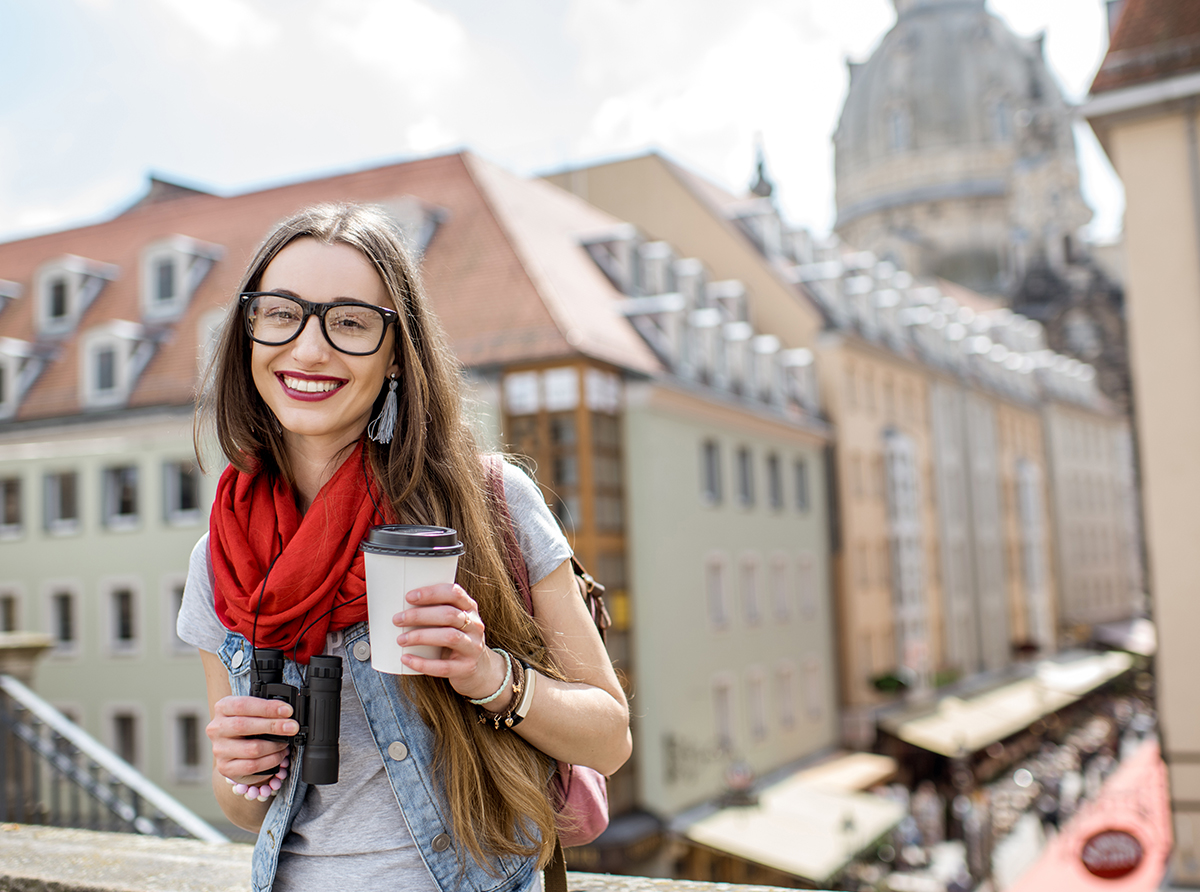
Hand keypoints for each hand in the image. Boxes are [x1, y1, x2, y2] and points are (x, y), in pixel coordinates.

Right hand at [206, 695, 296, 782]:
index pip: (243, 705)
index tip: (287, 710)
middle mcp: (216, 728)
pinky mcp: (225, 767)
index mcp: (223, 708)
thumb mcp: (253, 712)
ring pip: (251, 748)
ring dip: (275, 746)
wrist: (234, 749)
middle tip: (293, 727)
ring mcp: (219, 749)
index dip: (267, 707)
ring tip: (286, 743)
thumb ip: (266, 710)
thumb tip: (287, 713)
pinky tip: (279, 756)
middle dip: (274, 726)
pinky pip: (252, 765)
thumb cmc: (248, 726)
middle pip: (244, 726)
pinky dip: (271, 760)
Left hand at [393, 583, 506, 702]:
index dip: (431, 593)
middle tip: (398, 619)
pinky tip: (407, 659)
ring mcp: (473, 647)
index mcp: (469, 608)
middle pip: (449, 615)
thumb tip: (402, 608)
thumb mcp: (454, 621)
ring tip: (401, 639)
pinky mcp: (467, 667)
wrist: (480, 668)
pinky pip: (443, 666)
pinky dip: (423, 663)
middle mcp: (475, 625)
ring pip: (449, 637)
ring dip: (421, 636)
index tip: (409, 597)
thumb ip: (437, 611)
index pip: (454, 593)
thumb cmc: (457, 639)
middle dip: (420, 616)